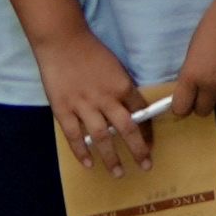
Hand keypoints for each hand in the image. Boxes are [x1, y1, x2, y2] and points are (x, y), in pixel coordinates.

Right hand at [43, 27, 149, 169]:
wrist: (63, 42)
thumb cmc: (91, 53)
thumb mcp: (116, 68)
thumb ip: (122, 90)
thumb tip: (133, 111)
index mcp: (122, 85)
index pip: (141, 112)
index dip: (148, 130)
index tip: (151, 145)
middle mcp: (106, 98)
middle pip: (127, 129)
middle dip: (138, 149)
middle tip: (146, 166)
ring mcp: (83, 105)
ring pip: (102, 137)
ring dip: (111, 157)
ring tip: (119, 173)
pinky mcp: (63, 109)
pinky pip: (75, 135)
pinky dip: (81, 151)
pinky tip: (88, 164)